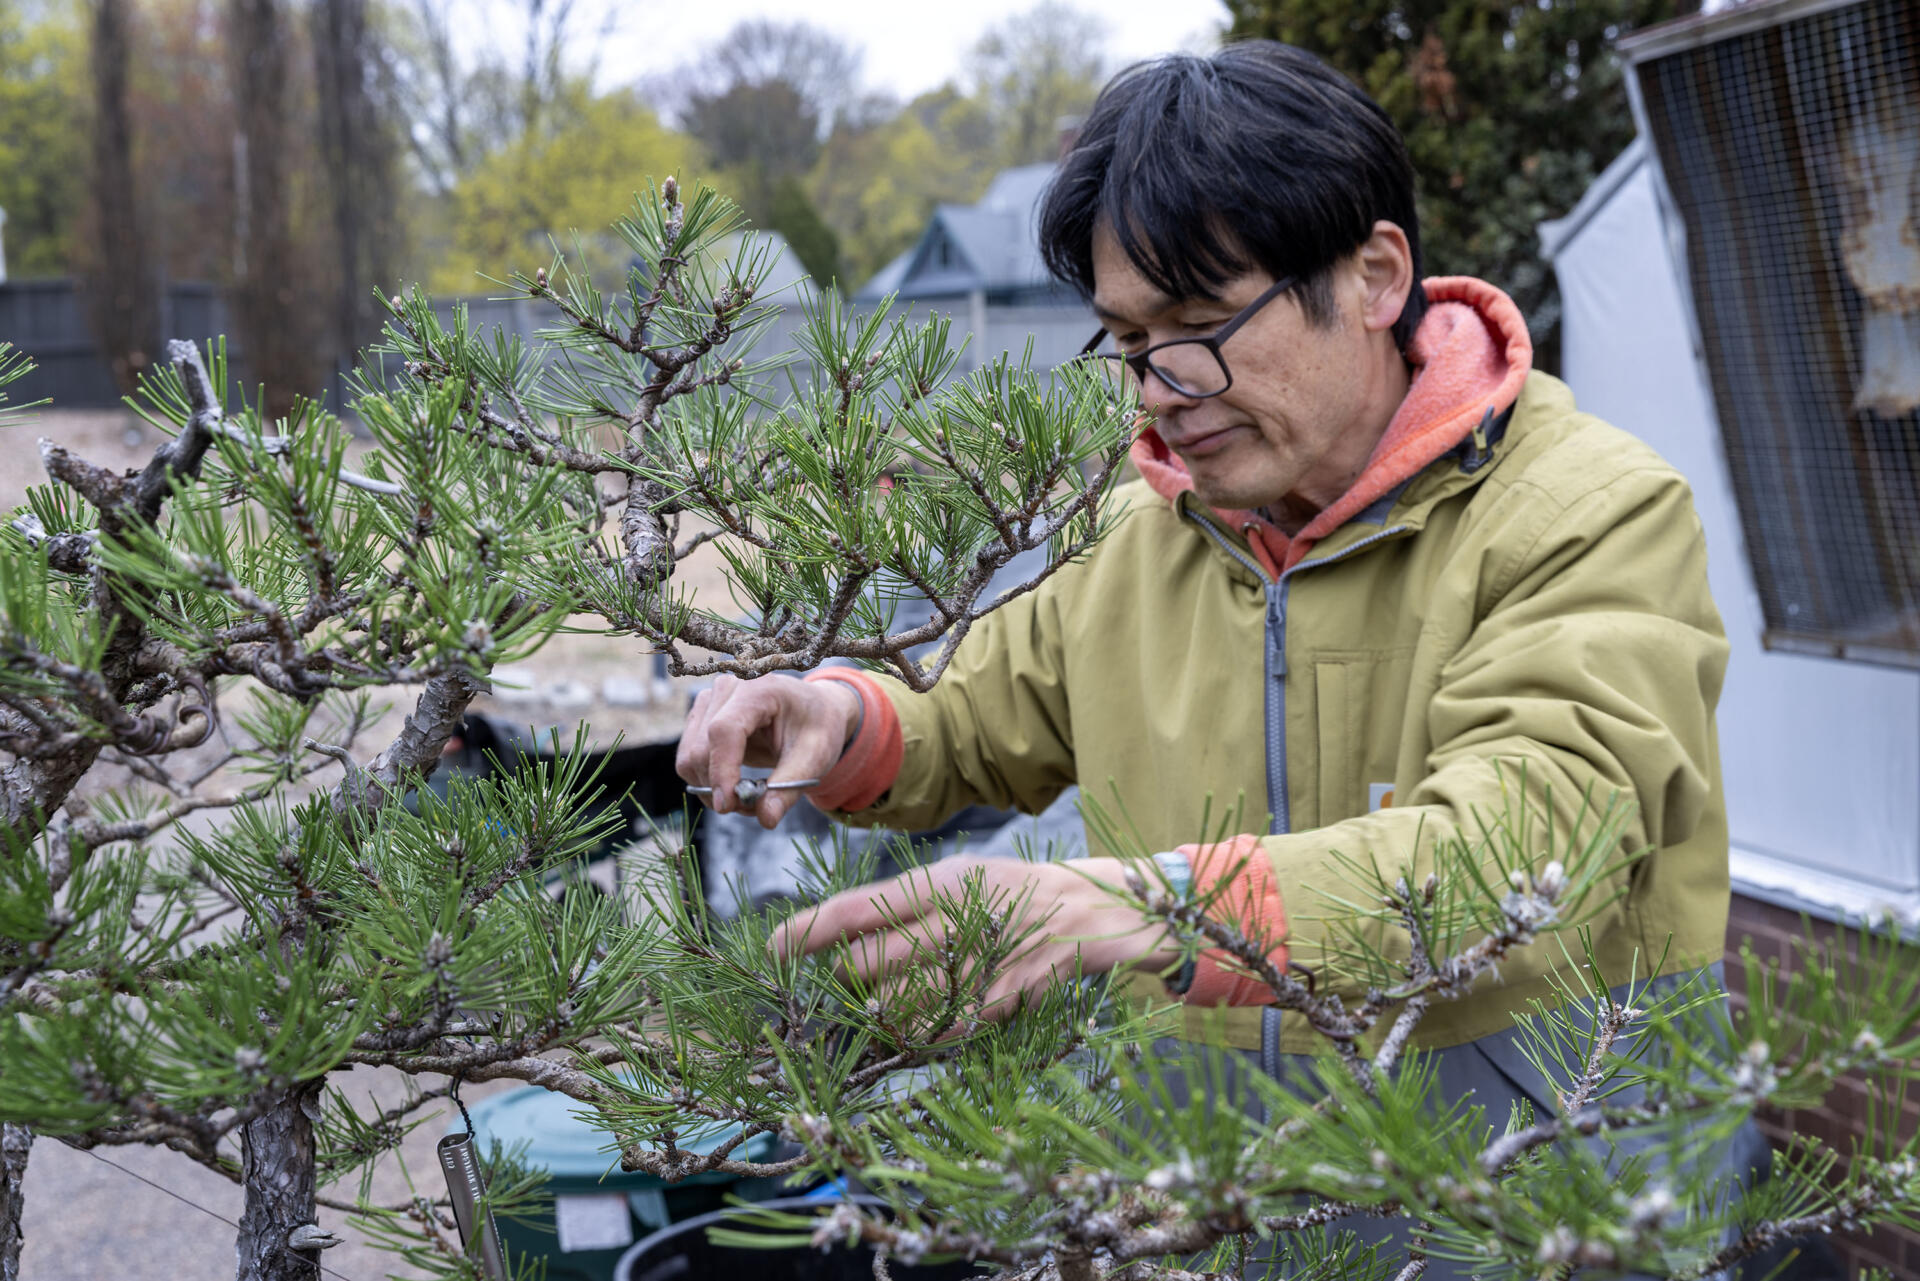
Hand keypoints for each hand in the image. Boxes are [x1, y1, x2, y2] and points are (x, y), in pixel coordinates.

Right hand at [675, 674, 861, 827]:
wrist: (813, 711)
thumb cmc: (817, 728)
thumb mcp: (815, 757)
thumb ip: (789, 786)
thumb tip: (765, 818)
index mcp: (759, 688)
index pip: (724, 730)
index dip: (722, 770)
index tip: (728, 806)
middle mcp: (727, 688)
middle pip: (701, 748)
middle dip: (720, 788)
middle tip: (752, 808)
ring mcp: (708, 701)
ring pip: (689, 758)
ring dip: (711, 788)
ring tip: (747, 796)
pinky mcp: (700, 719)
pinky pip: (689, 760)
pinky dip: (708, 782)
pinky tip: (735, 785)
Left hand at [770, 856, 1182, 1025]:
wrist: (1099, 910)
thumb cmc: (1018, 892)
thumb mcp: (964, 879)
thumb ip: (909, 904)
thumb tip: (845, 935)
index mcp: (941, 882)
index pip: (858, 907)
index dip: (809, 930)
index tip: (770, 947)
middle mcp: (955, 919)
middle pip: (868, 963)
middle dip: (847, 979)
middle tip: (853, 978)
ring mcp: (979, 963)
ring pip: (898, 1005)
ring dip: (880, 1014)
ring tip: (887, 1007)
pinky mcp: (1001, 1000)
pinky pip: (942, 1029)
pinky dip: (923, 1034)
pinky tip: (925, 1025)